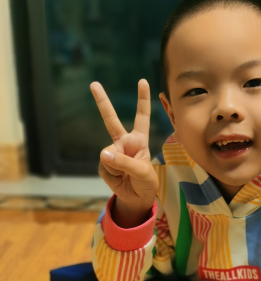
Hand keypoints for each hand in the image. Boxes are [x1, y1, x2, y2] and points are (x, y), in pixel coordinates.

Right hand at [90, 79, 158, 225]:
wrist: (137, 198)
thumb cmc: (146, 182)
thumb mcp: (143, 173)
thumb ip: (125, 163)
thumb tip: (104, 154)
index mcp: (139, 140)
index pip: (142, 117)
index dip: (143, 100)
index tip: (143, 81)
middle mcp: (124, 142)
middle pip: (111, 120)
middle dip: (102, 102)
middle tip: (94, 84)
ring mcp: (113, 152)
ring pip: (109, 155)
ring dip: (118, 168)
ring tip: (127, 176)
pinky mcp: (104, 165)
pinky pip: (105, 167)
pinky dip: (112, 175)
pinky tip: (119, 179)